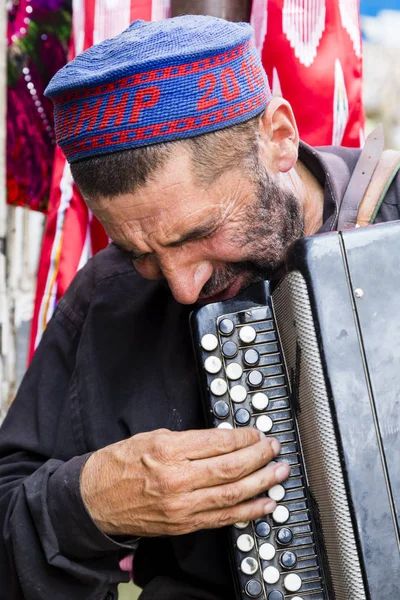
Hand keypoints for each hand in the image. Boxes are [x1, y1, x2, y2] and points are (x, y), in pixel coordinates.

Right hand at [80, 427, 289, 536]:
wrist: (96, 499)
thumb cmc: (121, 464)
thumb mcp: (153, 437)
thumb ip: (190, 439)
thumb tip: (225, 440)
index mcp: (168, 451)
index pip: (219, 443)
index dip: (245, 437)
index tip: (258, 433)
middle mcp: (177, 480)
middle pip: (231, 468)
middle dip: (260, 457)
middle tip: (275, 449)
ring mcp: (182, 506)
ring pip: (233, 495)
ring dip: (262, 483)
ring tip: (279, 474)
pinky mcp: (184, 524)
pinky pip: (223, 518)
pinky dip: (248, 511)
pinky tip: (265, 503)